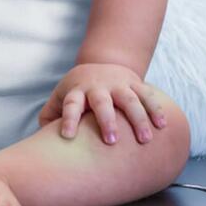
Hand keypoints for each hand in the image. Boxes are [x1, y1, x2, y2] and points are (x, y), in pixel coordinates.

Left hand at [37, 63, 166, 144]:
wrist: (101, 64)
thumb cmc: (77, 91)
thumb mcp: (60, 98)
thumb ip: (50, 117)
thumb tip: (42, 140)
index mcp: (76, 92)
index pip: (70, 104)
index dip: (68, 119)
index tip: (67, 136)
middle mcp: (97, 87)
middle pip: (102, 102)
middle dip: (107, 120)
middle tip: (111, 141)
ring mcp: (118, 85)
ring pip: (129, 99)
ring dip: (138, 119)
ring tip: (145, 140)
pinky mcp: (135, 84)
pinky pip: (147, 95)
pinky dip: (155, 109)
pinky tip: (163, 125)